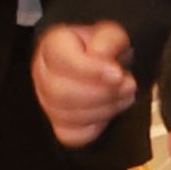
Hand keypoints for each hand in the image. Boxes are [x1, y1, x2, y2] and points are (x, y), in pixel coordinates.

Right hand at [32, 18, 142, 146]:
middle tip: (128, 85)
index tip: (117, 74)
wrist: (105, 63)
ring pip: (67, 116)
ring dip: (104, 109)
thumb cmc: (105, 48)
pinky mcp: (58, 124)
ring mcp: (47, 101)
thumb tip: (100, 55)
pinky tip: (108, 113)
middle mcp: (42, 74)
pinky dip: (94, 129)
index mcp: (52, 47)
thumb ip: (107, 40)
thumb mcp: (111, 34)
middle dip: (101, 93)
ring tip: (124, 96)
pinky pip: (72, 136)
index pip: (61, 61)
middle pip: (60, 93)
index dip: (91, 70)